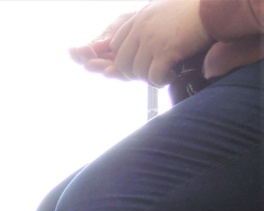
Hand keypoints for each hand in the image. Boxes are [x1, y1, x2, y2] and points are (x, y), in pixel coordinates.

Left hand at [71, 0, 212, 85]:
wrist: (216, 6)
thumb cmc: (193, 10)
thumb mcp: (162, 11)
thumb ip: (147, 26)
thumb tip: (138, 48)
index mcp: (138, 18)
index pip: (116, 47)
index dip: (126, 60)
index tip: (141, 63)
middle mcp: (141, 28)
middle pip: (122, 64)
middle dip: (135, 73)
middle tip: (153, 72)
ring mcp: (152, 40)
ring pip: (137, 73)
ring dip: (151, 78)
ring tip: (166, 73)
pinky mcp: (166, 51)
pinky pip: (154, 77)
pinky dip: (162, 81)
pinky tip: (173, 75)